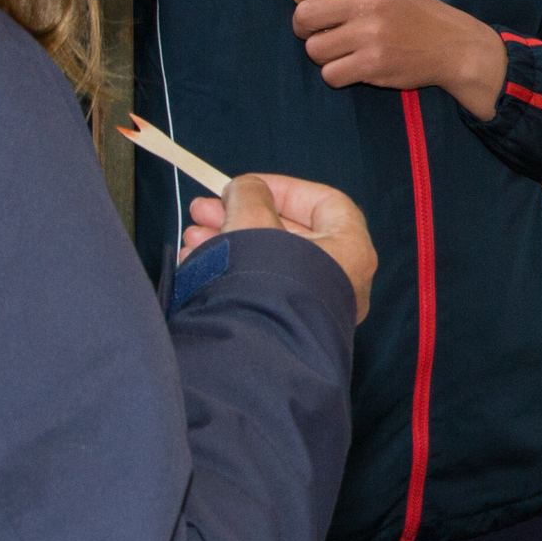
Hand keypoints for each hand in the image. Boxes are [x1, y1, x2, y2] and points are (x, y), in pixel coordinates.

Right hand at [182, 172, 376, 321]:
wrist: (253, 354)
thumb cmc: (265, 281)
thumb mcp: (252, 221)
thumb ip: (249, 194)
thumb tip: (244, 190)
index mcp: (351, 250)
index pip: (325, 203)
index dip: (283, 188)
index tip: (244, 185)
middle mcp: (341, 281)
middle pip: (289, 233)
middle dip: (241, 216)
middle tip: (202, 210)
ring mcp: (313, 307)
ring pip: (268, 261)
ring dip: (228, 242)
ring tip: (190, 238)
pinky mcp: (286, 327)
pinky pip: (260, 289)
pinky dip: (231, 273)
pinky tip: (194, 265)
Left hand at [292, 0, 504, 115]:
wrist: (450, 44)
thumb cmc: (413, 8)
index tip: (308, 3)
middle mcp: (367, 3)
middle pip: (304, 16)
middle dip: (303, 27)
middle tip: (318, 30)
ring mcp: (370, 36)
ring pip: (314, 49)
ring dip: (323, 53)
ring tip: (340, 50)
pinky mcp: (373, 65)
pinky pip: (330, 74)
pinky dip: (337, 73)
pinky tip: (352, 66)